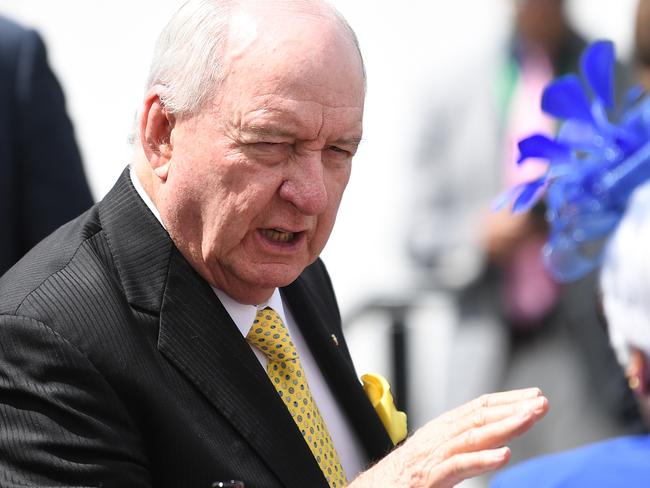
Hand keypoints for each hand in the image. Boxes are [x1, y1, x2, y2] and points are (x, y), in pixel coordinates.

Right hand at [350, 388, 547, 487]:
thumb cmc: (400, 480)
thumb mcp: (434, 459)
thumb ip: (459, 450)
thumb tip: (489, 447)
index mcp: (440, 431)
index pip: (477, 408)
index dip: (506, 401)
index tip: (533, 397)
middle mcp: (437, 438)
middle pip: (479, 417)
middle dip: (512, 408)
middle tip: (541, 403)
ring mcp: (432, 457)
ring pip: (472, 436)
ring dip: (504, 426)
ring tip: (530, 418)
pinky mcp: (427, 478)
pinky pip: (457, 466)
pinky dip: (481, 460)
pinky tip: (504, 456)